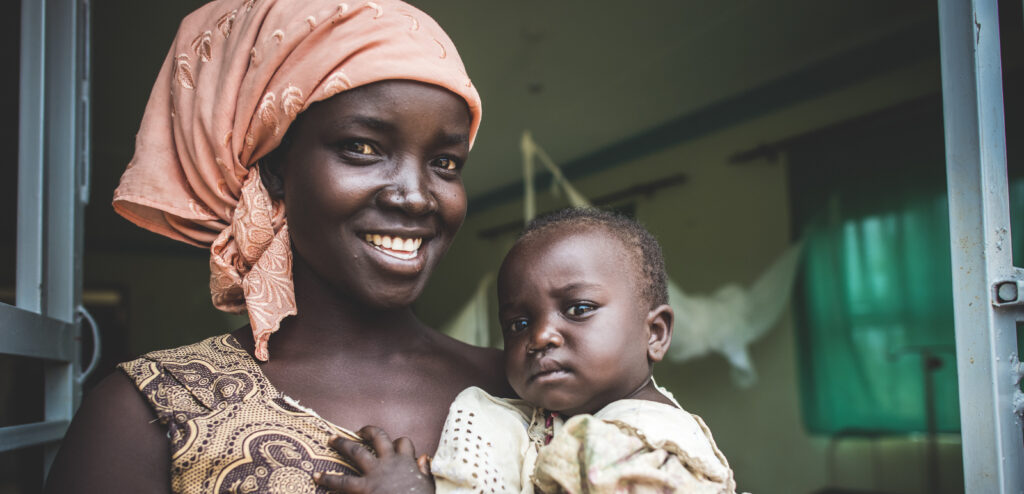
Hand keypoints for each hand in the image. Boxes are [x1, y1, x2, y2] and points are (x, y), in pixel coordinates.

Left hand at [315, 426, 433, 493]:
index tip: (394, 445)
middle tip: (358, 431)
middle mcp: (389, 463)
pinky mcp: (364, 488)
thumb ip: (424, 471)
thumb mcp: (428, 486)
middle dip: (367, 431)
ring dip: (342, 443)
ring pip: (357, 451)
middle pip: (378, 438)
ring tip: (331, 439)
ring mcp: (375, 474)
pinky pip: (343, 482)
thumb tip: (423, 457)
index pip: (403, 443)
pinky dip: (328, 479)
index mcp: (407, 463)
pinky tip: (317, 477)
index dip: (398, 443)